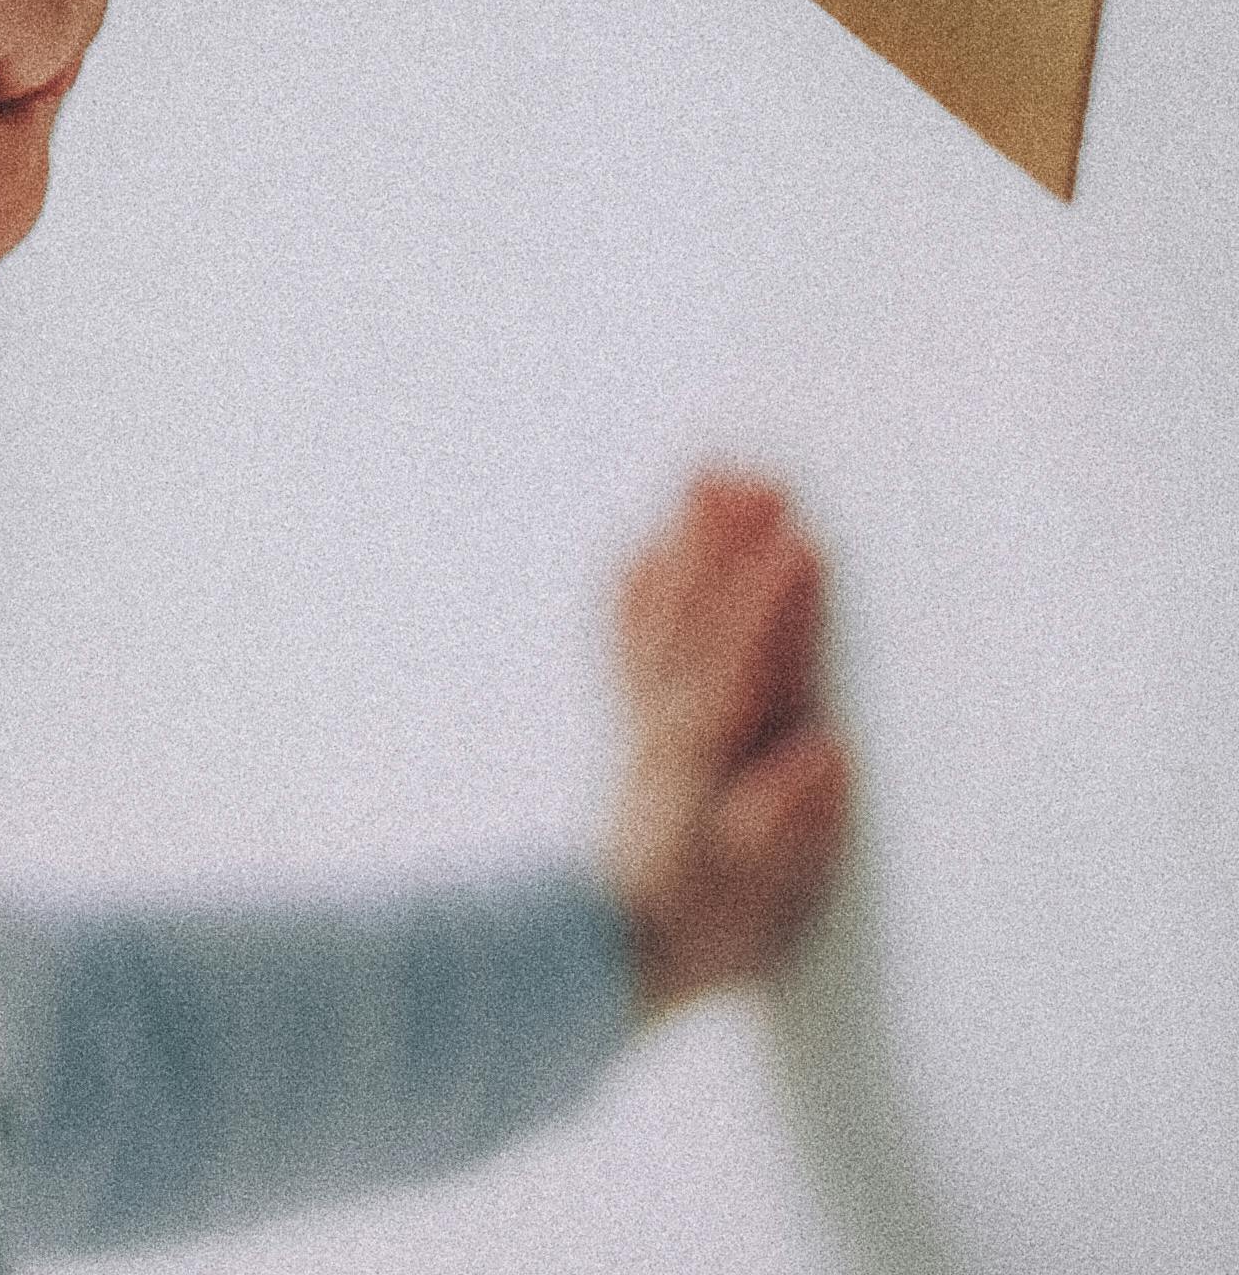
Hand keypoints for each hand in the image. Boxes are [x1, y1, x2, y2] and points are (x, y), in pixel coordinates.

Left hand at [607, 472, 849, 1014]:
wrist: (604, 956)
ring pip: (666, 612)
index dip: (775, 606)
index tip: (802, 542)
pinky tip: (642, 547)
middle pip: (702, 616)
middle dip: (732, 545)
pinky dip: (636, 588)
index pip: (747, 665)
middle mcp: (671, 721)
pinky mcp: (634, 727)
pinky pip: (629, 639)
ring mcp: (646, 717)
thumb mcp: (758, 896)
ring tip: (707, 481)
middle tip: (757, 474)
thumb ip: (788, 824)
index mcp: (709, 758)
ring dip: (690, 545)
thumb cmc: (697, 928)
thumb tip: (826, 755)